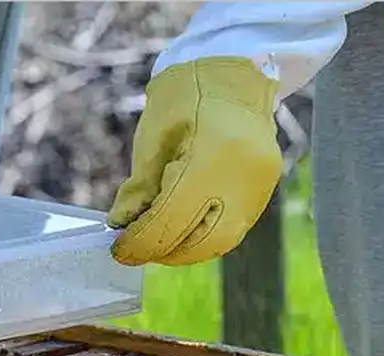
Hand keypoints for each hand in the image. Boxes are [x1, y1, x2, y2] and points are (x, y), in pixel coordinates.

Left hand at [107, 56, 281, 265]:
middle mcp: (242, 177)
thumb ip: (139, 188)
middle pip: (202, 242)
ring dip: (184, 250)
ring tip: (156, 241)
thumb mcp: (152, 141)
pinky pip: (234, 228)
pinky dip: (204, 236)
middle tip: (136, 249)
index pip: (171, 220)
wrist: (231, 75)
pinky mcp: (264, 191)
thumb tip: (122, 225)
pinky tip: (181, 229)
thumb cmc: (183, 102)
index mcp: (210, 157)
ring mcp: (259, 186)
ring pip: (221, 242)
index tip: (119, 248)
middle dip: (164, 252)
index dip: (141, 242)